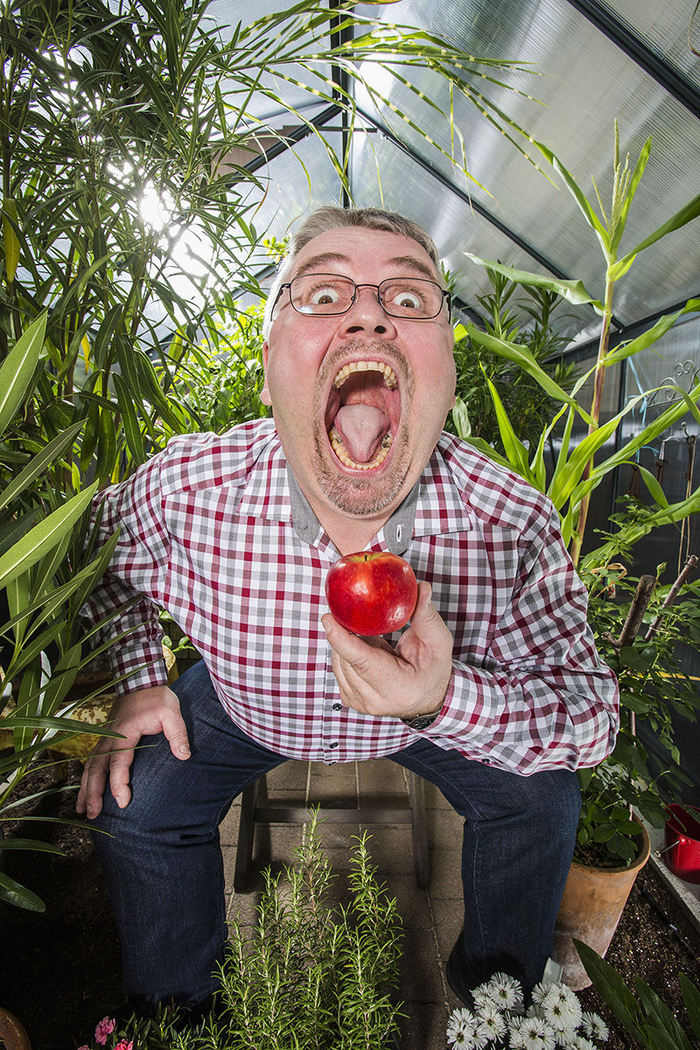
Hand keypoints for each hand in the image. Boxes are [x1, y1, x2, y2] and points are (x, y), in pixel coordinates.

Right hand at [76, 684, 189, 819]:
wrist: (140, 681)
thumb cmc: (157, 698)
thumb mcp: (172, 712)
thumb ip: (178, 734)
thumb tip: (184, 756)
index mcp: (125, 733)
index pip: (119, 763)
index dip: (118, 784)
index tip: (123, 802)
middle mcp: (110, 738)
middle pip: (96, 769)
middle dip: (93, 792)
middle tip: (92, 814)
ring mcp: (105, 738)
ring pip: (90, 766)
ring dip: (85, 788)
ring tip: (83, 809)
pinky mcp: (105, 739)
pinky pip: (92, 761)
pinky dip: (87, 777)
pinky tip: (85, 791)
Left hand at [321, 582, 452, 720]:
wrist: (427, 697)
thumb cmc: (433, 669)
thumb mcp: (438, 643)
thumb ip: (427, 616)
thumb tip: (421, 587)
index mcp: (398, 688)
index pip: (362, 662)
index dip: (342, 639)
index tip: (328, 618)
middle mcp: (375, 701)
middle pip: (346, 658)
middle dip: (349, 633)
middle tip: (363, 615)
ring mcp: (359, 702)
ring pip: (338, 661)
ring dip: (350, 642)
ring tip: (374, 639)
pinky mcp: (349, 698)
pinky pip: (338, 666)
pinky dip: (347, 652)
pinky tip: (367, 649)